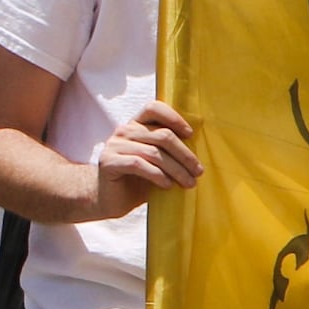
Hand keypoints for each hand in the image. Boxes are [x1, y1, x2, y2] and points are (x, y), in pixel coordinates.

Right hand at [91, 100, 200, 215]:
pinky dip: (158, 175)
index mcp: (136, 125)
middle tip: (198, 172)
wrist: (108, 199)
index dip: (174, 118)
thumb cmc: (137, 181)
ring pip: (154, 153)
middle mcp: (124, 131)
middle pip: (163, 135)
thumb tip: (199, 152)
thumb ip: (168, 151)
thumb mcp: (156, 163)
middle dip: (185, 155)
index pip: (153, 108)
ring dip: (176, 170)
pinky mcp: (109, 162)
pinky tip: (168, 185)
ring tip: (189, 183)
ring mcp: (115, 145)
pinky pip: (139, 164)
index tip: (190, 134)